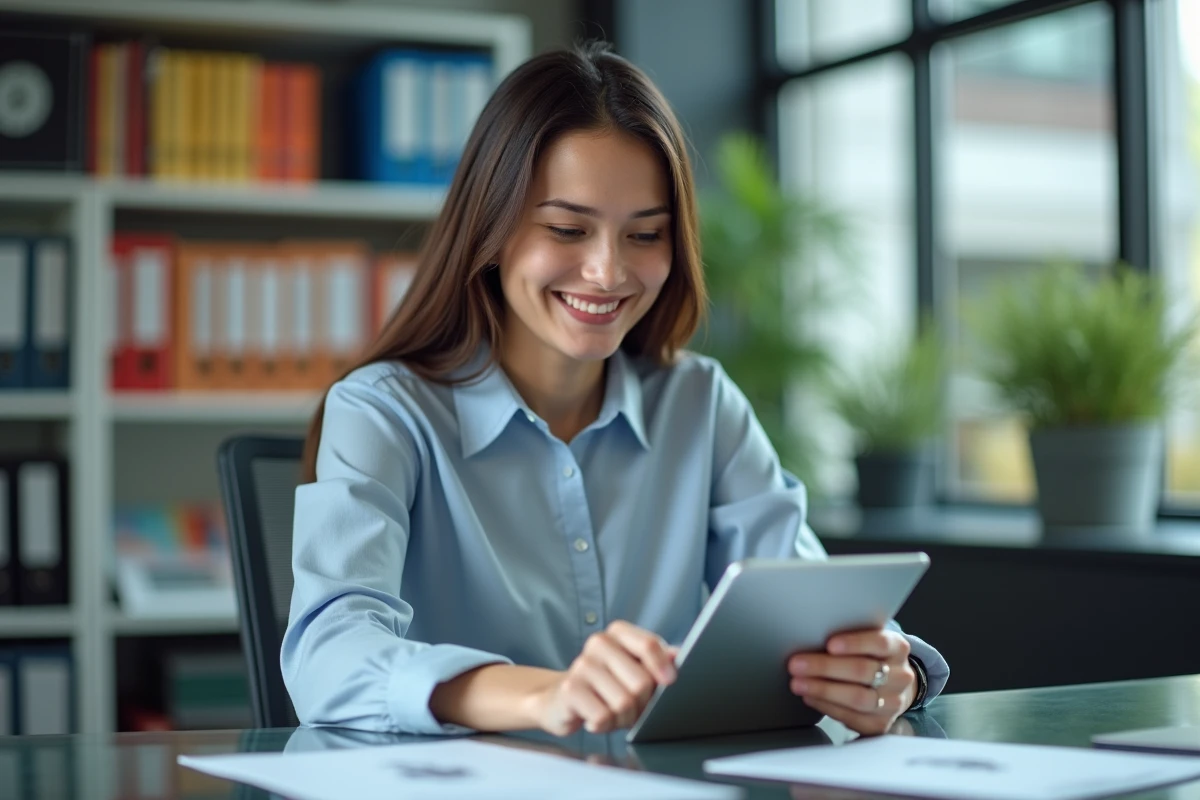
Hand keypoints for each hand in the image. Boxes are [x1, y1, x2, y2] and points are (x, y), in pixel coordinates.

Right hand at [526, 621, 677, 735]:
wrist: (562, 699)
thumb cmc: (606, 685)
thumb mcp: (633, 668)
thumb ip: (658, 660)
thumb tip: (680, 656)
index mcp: (617, 633)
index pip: (649, 645)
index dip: (664, 667)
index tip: (670, 683)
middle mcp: (598, 643)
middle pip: (641, 681)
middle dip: (643, 704)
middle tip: (633, 708)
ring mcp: (581, 665)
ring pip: (624, 703)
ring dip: (624, 718)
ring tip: (614, 714)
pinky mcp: (570, 689)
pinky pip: (603, 716)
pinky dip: (605, 725)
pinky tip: (596, 719)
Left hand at [787, 628, 914, 735]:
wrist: (892, 686)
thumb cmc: (870, 657)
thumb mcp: (866, 641)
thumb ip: (848, 638)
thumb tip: (810, 636)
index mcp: (897, 648)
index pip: (879, 643)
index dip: (854, 643)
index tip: (829, 644)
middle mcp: (900, 676)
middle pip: (863, 671)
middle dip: (826, 667)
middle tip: (797, 664)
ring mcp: (894, 702)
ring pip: (858, 698)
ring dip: (823, 690)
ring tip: (799, 683)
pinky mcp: (881, 724)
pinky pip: (852, 718)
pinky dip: (827, 707)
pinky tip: (810, 697)